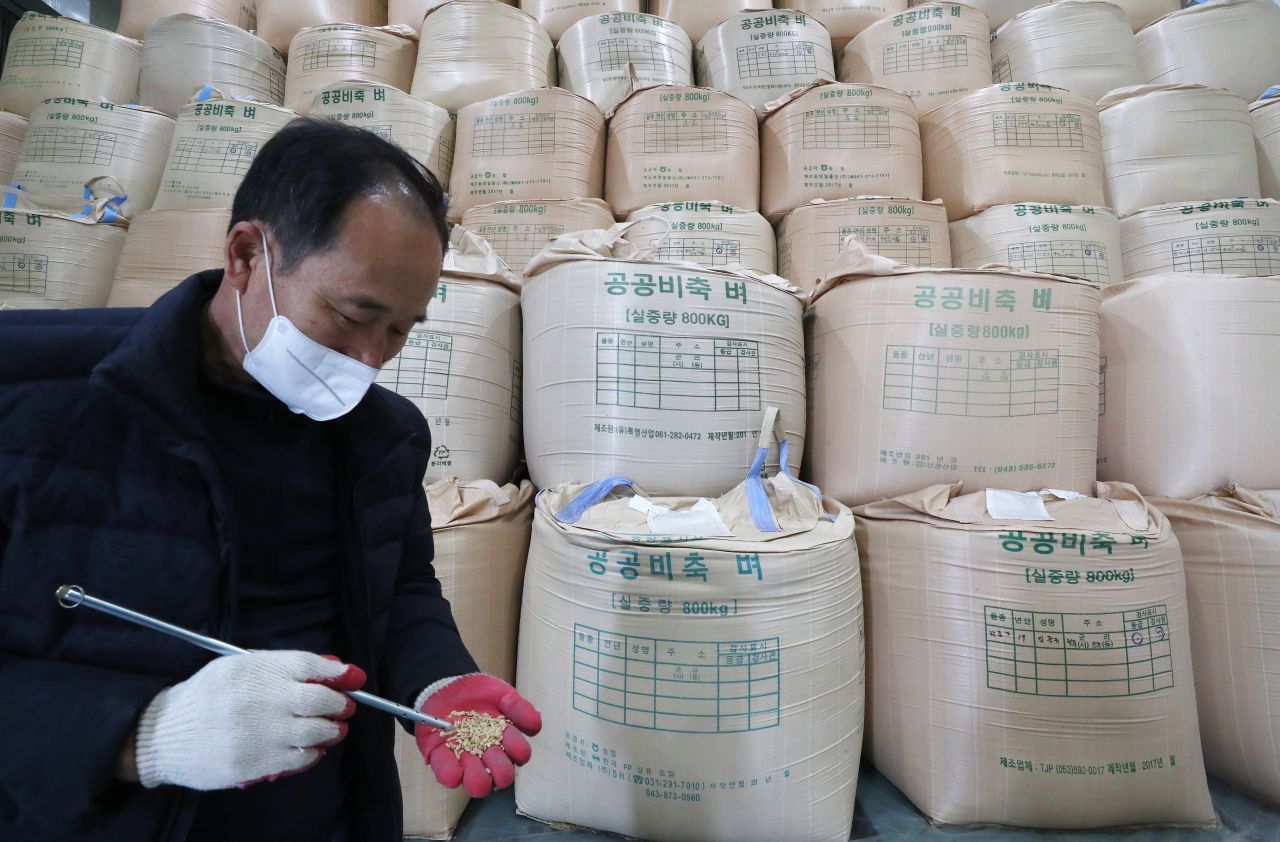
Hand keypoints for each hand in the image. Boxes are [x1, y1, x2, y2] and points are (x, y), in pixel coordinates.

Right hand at [134, 651, 365, 790]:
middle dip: (339, 703)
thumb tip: (328, 669)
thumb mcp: (235, 668)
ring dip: (332, 730)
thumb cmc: (205, 697)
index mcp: (252, 669)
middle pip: (318, 700)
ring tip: (333, 729)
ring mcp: (256, 733)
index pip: (308, 665)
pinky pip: (299, 758)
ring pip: (314, 731)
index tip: (353, 677)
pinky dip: (313, 753)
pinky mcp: (253, 762)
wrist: (163, 735)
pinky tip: (312, 748)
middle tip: (344, 707)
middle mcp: (257, 698)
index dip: (338, 672)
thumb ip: (278, 667)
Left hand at [414, 674, 541, 797]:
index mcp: (505, 741)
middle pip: (501, 776)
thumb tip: (536, 725)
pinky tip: (454, 772)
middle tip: (492, 753)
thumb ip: (518, 708)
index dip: (519, 752)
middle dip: (501, 770)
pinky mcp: (441, 758)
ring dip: (478, 779)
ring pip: (477, 784)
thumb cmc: (478, 693)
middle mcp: (488, 756)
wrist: (447, 686)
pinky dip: (451, 776)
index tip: (514, 743)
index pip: (519, 754)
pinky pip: (447, 775)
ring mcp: (465, 760)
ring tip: (472, 762)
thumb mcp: (502, 695)